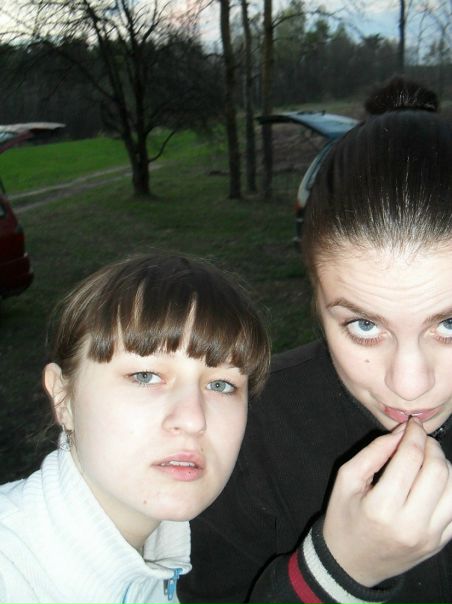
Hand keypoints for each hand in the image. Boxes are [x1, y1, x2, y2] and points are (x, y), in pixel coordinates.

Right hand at [323, 418, 451, 586]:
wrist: (352, 564)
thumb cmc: (344, 518)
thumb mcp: (346, 480)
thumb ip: (374, 452)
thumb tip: (402, 432)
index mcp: (381, 507)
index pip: (410, 458)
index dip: (413, 434)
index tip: (411, 424)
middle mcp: (411, 524)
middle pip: (438, 471)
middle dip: (431, 446)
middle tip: (420, 439)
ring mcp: (430, 537)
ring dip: (444, 466)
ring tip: (427, 460)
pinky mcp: (440, 544)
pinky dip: (450, 488)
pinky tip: (434, 482)